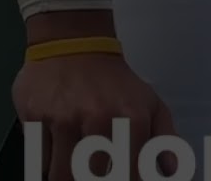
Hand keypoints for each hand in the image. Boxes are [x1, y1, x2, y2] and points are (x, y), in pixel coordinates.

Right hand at [14, 53, 177, 180]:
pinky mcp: (35, 118)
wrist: (76, 43)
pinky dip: (46, 163)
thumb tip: (175, 173)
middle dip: (91, 179)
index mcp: (132, 120)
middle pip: (91, 179)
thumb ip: (165, 141)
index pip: (129, 176)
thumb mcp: (151, 105)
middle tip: (93, 169)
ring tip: (75, 165)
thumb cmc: (115, 81)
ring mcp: (65, 119)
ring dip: (68, 175)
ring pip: (61, 176)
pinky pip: (37, 160)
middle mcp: (99, 119)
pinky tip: (57, 149)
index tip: (124, 177)